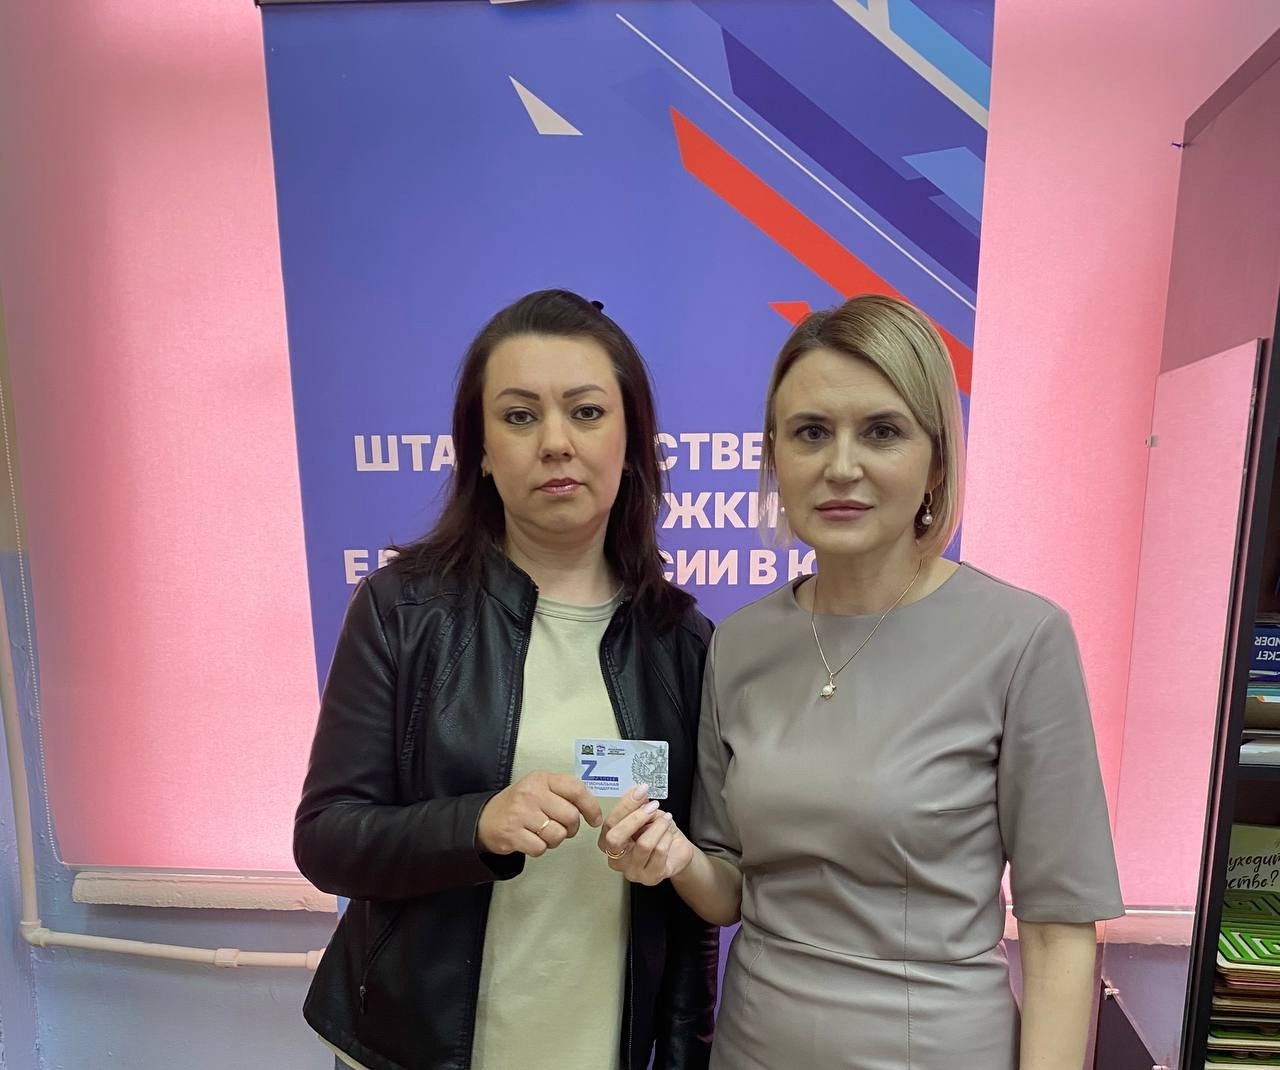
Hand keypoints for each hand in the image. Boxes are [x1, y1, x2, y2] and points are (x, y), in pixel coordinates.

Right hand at [477, 772, 602, 857]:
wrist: (486, 818)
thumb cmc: (520, 804)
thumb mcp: (540, 788)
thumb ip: (564, 793)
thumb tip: (591, 808)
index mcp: (542, 779)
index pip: (575, 789)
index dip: (590, 806)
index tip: (594, 819)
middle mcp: (531, 793)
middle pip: (570, 816)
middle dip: (571, 828)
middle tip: (563, 828)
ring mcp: (521, 814)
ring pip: (557, 835)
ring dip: (555, 840)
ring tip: (544, 833)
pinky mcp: (512, 834)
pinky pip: (540, 848)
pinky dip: (540, 849)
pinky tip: (532, 840)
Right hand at [597, 785, 694, 885]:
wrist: (676, 850)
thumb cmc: (657, 833)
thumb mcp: (645, 815)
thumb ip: (638, 806)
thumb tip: (637, 793)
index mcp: (608, 843)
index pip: (608, 824)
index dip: (625, 806)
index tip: (640, 792)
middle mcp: (616, 860)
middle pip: (615, 838)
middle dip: (636, 818)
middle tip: (652, 806)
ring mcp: (632, 871)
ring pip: (643, 844)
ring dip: (658, 826)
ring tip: (665, 820)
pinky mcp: (651, 877)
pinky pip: (659, 852)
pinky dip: (666, 836)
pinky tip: (668, 833)